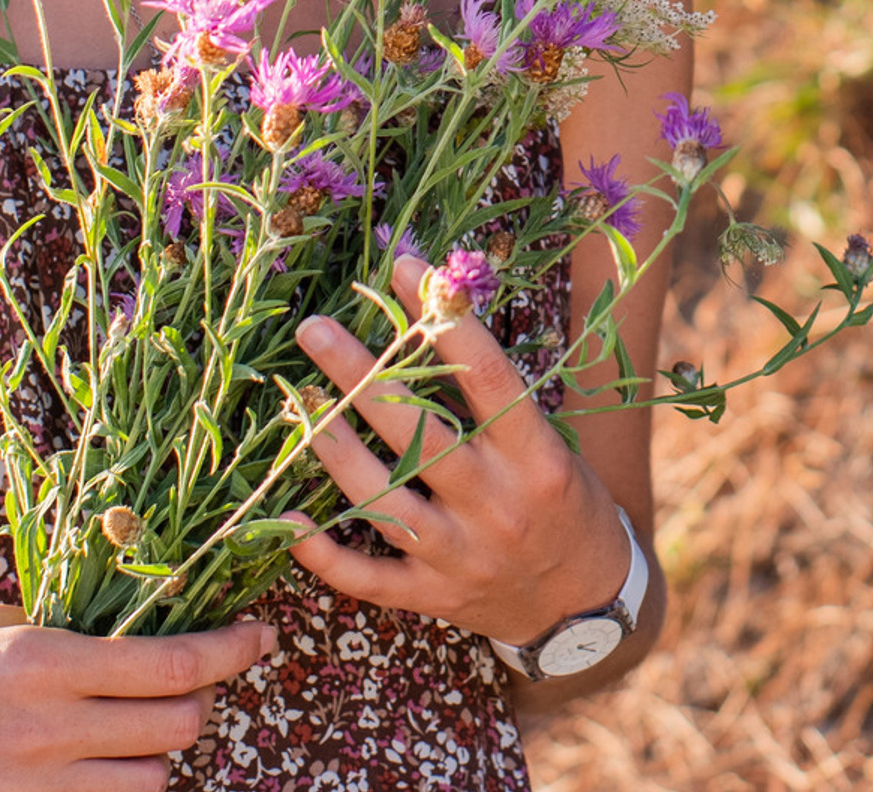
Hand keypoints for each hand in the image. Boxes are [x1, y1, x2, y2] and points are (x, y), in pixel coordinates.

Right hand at [0, 603, 274, 789]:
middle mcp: (42, 735)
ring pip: (144, 786)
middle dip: (202, 700)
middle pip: (177, 731)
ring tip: (138, 722)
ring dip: (155, 755)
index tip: (260, 631)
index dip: (232, 648)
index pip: (175, 666)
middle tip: (198, 672)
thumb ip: (64, 633)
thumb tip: (130, 627)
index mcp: (42, 663)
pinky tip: (97, 766)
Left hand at [288, 252, 631, 643]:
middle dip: (363, 376)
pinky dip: (323, 553)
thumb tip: (436, 312)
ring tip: (299, 400)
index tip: (404, 269)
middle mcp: (496, 504)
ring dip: (334, 447)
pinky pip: (366, 578)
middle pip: (420, 433)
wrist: (585, 603)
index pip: (486, 377)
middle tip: (315, 327)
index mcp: (536, 456)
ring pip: (383, 499)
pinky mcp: (431, 598)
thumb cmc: (565, 499)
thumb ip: (496, 396)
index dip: (444, 320)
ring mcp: (460, 556)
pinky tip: (286, 517)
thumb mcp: (550, 443)